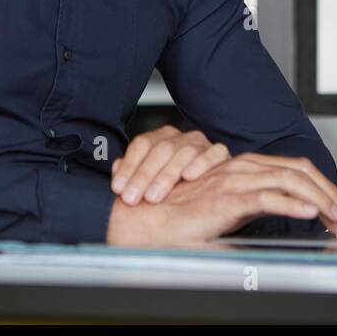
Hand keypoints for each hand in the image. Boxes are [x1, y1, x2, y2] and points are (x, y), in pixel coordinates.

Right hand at [106, 152, 336, 246]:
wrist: (142, 223)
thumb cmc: (173, 220)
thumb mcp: (219, 215)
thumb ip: (243, 213)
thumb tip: (271, 229)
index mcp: (238, 169)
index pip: (289, 167)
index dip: (315, 183)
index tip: (331, 204)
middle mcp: (238, 169)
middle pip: (295, 169)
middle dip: (325, 189)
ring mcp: (232, 182)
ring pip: (288, 180)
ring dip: (318, 197)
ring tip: (333, 215)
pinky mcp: (226, 200)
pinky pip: (267, 198)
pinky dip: (293, 204)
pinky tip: (310, 214)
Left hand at [110, 125, 230, 204]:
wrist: (212, 193)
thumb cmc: (176, 187)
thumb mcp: (151, 181)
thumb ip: (133, 172)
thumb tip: (115, 168)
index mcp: (161, 138)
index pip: (142, 145)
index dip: (128, 166)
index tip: (118, 188)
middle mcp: (181, 138)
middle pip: (160, 149)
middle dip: (143, 175)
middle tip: (131, 198)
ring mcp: (201, 144)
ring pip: (183, 152)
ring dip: (166, 175)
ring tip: (153, 196)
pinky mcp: (221, 153)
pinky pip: (214, 153)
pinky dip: (201, 164)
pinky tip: (188, 176)